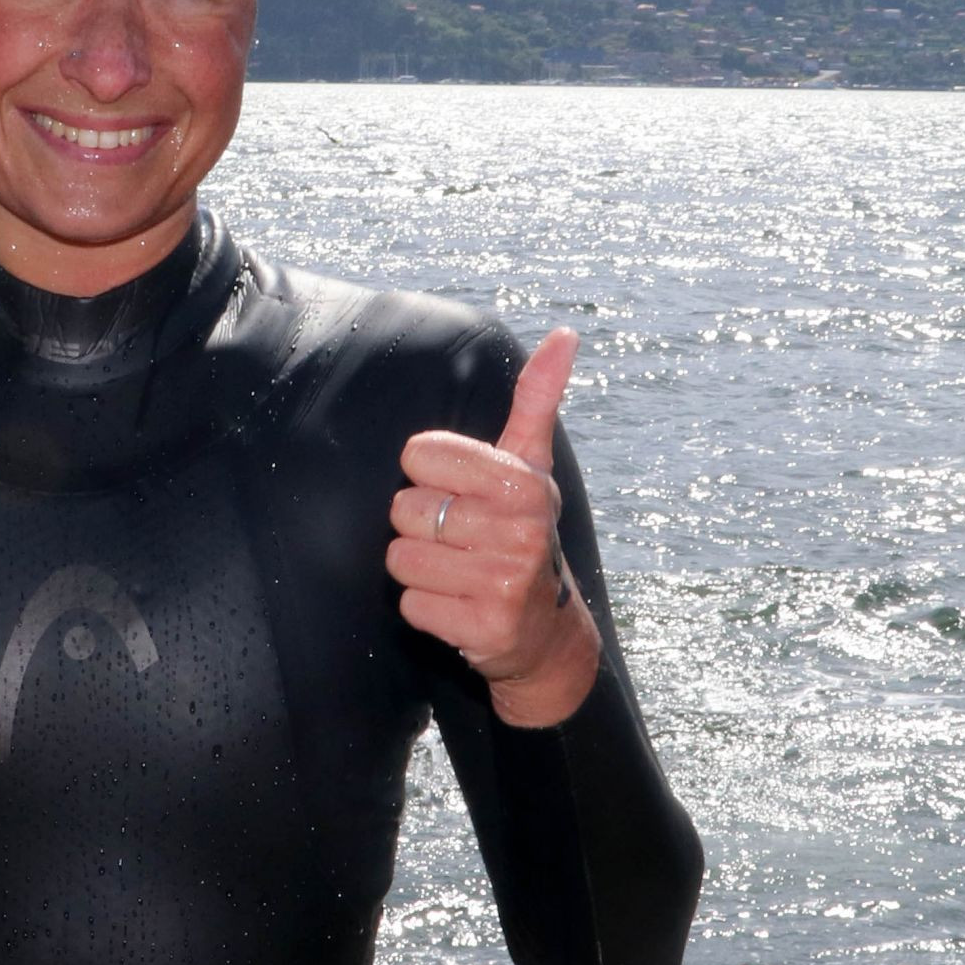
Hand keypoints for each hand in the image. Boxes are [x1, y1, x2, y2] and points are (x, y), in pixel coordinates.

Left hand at [386, 326, 601, 728]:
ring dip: (419, 568)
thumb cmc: (524, 531)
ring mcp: (504, 582)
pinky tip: (457, 605)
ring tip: (457, 571)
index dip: (428, 475)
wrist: (547, 629)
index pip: (419, 456)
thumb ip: (536, 400)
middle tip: (460, 539)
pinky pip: (411, 604)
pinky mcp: (484, 629)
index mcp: (523, 483)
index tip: (458, 491)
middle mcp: (520, 531)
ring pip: (401, 557)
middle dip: (422, 525)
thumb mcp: (531, 466)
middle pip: (405, 509)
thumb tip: (563, 335)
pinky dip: (425, 608)